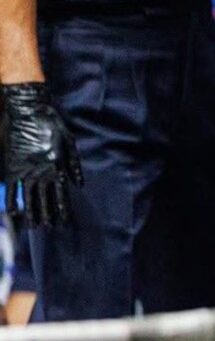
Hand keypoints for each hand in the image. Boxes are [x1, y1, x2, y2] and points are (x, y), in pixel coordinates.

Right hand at [2, 83, 83, 227]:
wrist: (28, 112)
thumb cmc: (52, 125)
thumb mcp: (69, 142)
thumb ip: (74, 164)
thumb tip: (78, 183)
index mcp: (57, 166)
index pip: (62, 193)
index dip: (63, 208)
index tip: (65, 220)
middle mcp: (42, 172)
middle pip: (45, 199)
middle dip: (47, 214)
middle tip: (49, 228)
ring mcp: (25, 171)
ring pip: (29, 197)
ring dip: (32, 212)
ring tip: (34, 226)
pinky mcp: (12, 167)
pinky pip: (11, 188)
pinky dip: (11, 201)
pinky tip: (13, 212)